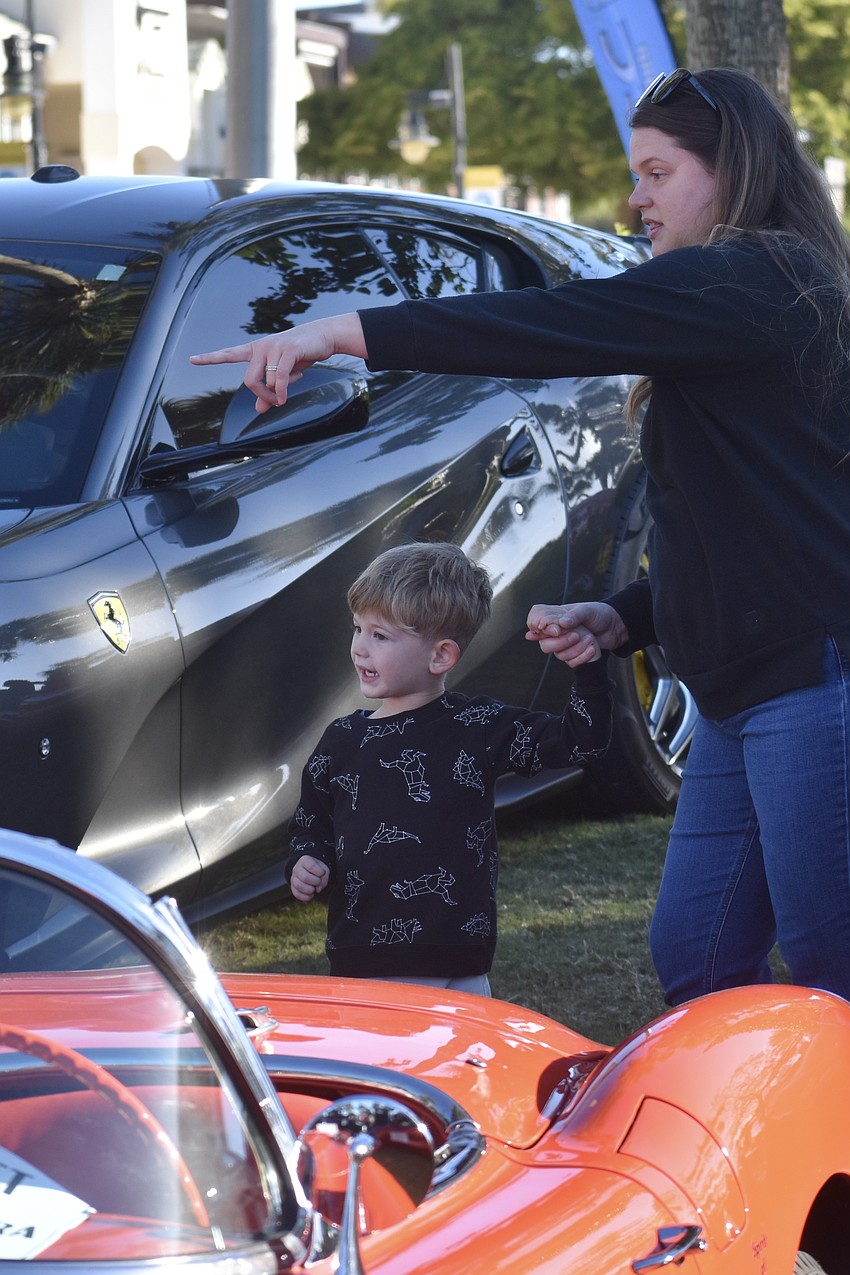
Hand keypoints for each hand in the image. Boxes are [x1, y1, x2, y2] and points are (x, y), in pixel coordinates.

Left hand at [189, 313, 367, 413]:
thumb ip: (269, 391)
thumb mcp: (283, 374)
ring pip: (266, 382)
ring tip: (289, 389)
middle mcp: (260, 347)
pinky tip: (285, 397)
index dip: (210, 358)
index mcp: (255, 351)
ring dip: (278, 394)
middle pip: (249, 381)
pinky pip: (279, 379)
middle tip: (276, 402)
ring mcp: (273, 347)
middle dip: (262, 396)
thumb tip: (260, 409)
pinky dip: (282, 392)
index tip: (191, 359)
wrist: (323, 337)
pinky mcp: (287, 351)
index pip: (228, 354)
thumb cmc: (301, 354)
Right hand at [290, 854, 329, 901]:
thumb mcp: (324, 869)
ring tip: (314, 889)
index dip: (320, 872)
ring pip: (298, 885)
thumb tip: (317, 889)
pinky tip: (311, 895)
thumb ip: (323, 878)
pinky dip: (306, 897)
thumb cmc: (318, 869)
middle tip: (318, 882)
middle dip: (315, 882)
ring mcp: (293, 878)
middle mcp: (296, 868)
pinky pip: (296, 894)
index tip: (323, 873)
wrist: (310, 871)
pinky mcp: (292, 887)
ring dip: (310, 890)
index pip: (311, 866)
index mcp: (304, 860)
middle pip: (305, 877)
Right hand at [526, 602, 627, 666]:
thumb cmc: (598, 614)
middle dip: (561, 643)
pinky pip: (571, 662)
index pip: (534, 622)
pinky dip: (583, 656)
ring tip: (590, 638)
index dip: (539, 627)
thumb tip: (562, 623)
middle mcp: (556, 632)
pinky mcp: (574, 655)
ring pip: (559, 655)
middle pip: (545, 645)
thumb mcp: (587, 610)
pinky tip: (592, 648)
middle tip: (576, 635)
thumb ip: (574, 616)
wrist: (614, 626)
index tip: (555, 629)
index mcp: (554, 617)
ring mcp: (564, 645)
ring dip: (576, 649)